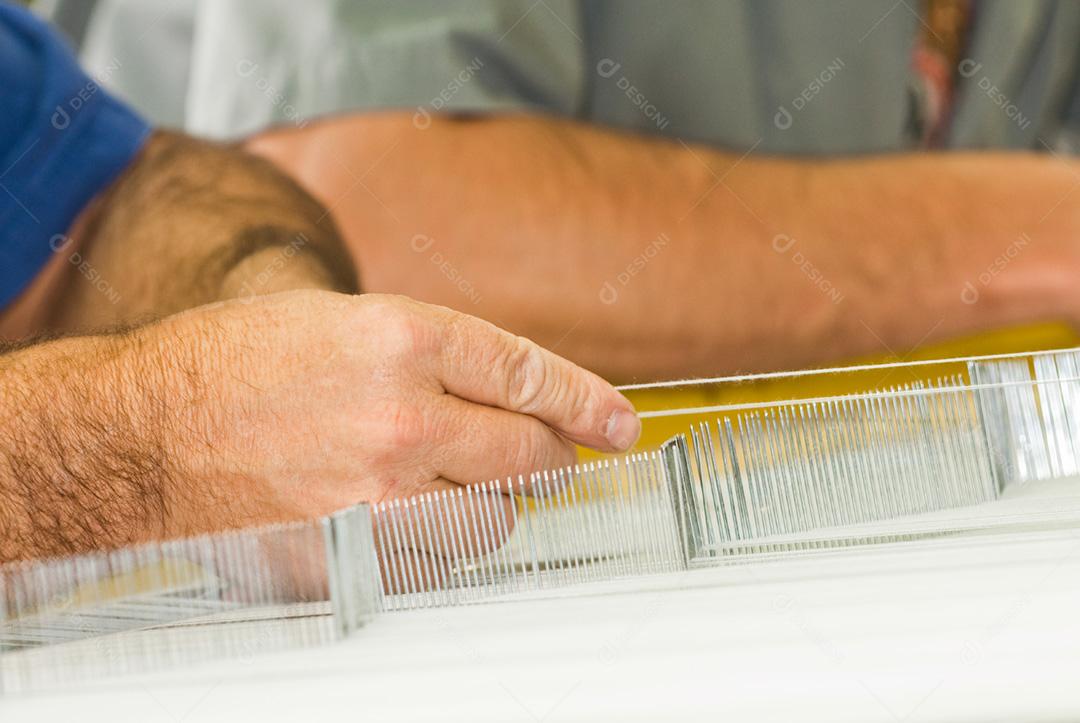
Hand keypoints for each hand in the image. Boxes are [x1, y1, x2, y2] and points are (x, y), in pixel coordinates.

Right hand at [154, 290, 640, 536]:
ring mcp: (378, 493)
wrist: (140, 436)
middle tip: (542, 456)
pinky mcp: (352, 554)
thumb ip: (431, 354)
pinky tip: (402, 519)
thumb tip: (509, 392)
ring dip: (492, 504)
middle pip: (530, 451)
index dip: (587, 402)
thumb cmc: (230, 369)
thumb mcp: (338, 322)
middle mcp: (400, 415)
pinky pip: (441, 565)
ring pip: (497, 518)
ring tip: (445, 485)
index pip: (529, 372)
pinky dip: (440, 546)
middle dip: (549, 455)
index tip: (620, 424)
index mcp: (399, 339)